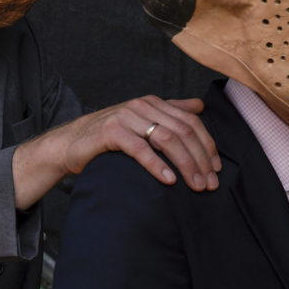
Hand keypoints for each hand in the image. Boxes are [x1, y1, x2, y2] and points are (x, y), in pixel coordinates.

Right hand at [64, 96, 218, 189]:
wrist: (72, 143)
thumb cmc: (110, 136)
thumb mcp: (143, 122)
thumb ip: (171, 112)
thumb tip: (199, 106)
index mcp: (153, 103)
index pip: (190, 122)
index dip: (207, 145)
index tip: (217, 168)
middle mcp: (141, 106)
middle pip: (182, 131)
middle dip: (200, 159)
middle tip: (210, 184)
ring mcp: (126, 117)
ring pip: (166, 138)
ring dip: (185, 164)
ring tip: (195, 185)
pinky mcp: (111, 132)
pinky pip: (140, 149)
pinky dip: (157, 165)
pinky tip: (169, 180)